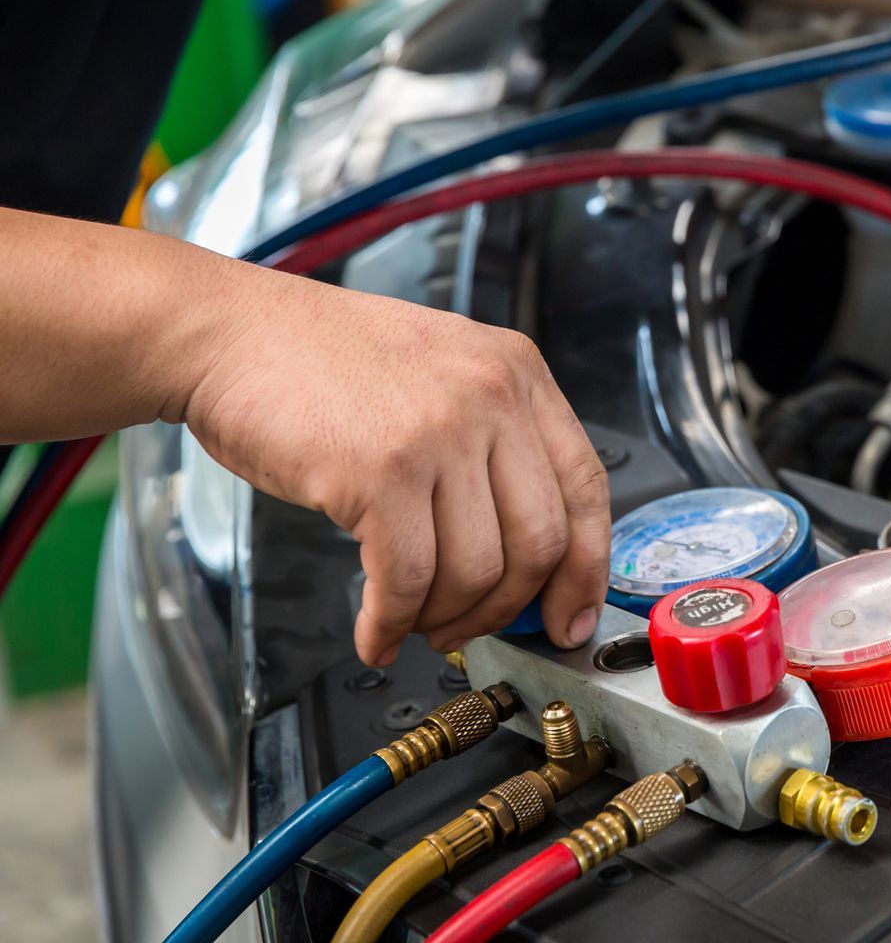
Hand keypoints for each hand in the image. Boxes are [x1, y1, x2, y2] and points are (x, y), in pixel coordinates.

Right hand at [180, 269, 610, 665]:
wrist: (230, 331)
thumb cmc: (322, 361)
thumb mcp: (441, 373)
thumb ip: (493, 445)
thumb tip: (524, 558)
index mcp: (519, 372)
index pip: (587, 486)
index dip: (586, 567)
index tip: (571, 616)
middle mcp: (493, 396)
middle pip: (542, 541)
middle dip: (509, 608)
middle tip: (472, 630)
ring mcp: (441, 431)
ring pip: (477, 570)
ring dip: (444, 618)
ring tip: (412, 622)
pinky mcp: (382, 470)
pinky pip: (407, 579)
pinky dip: (390, 623)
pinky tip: (374, 632)